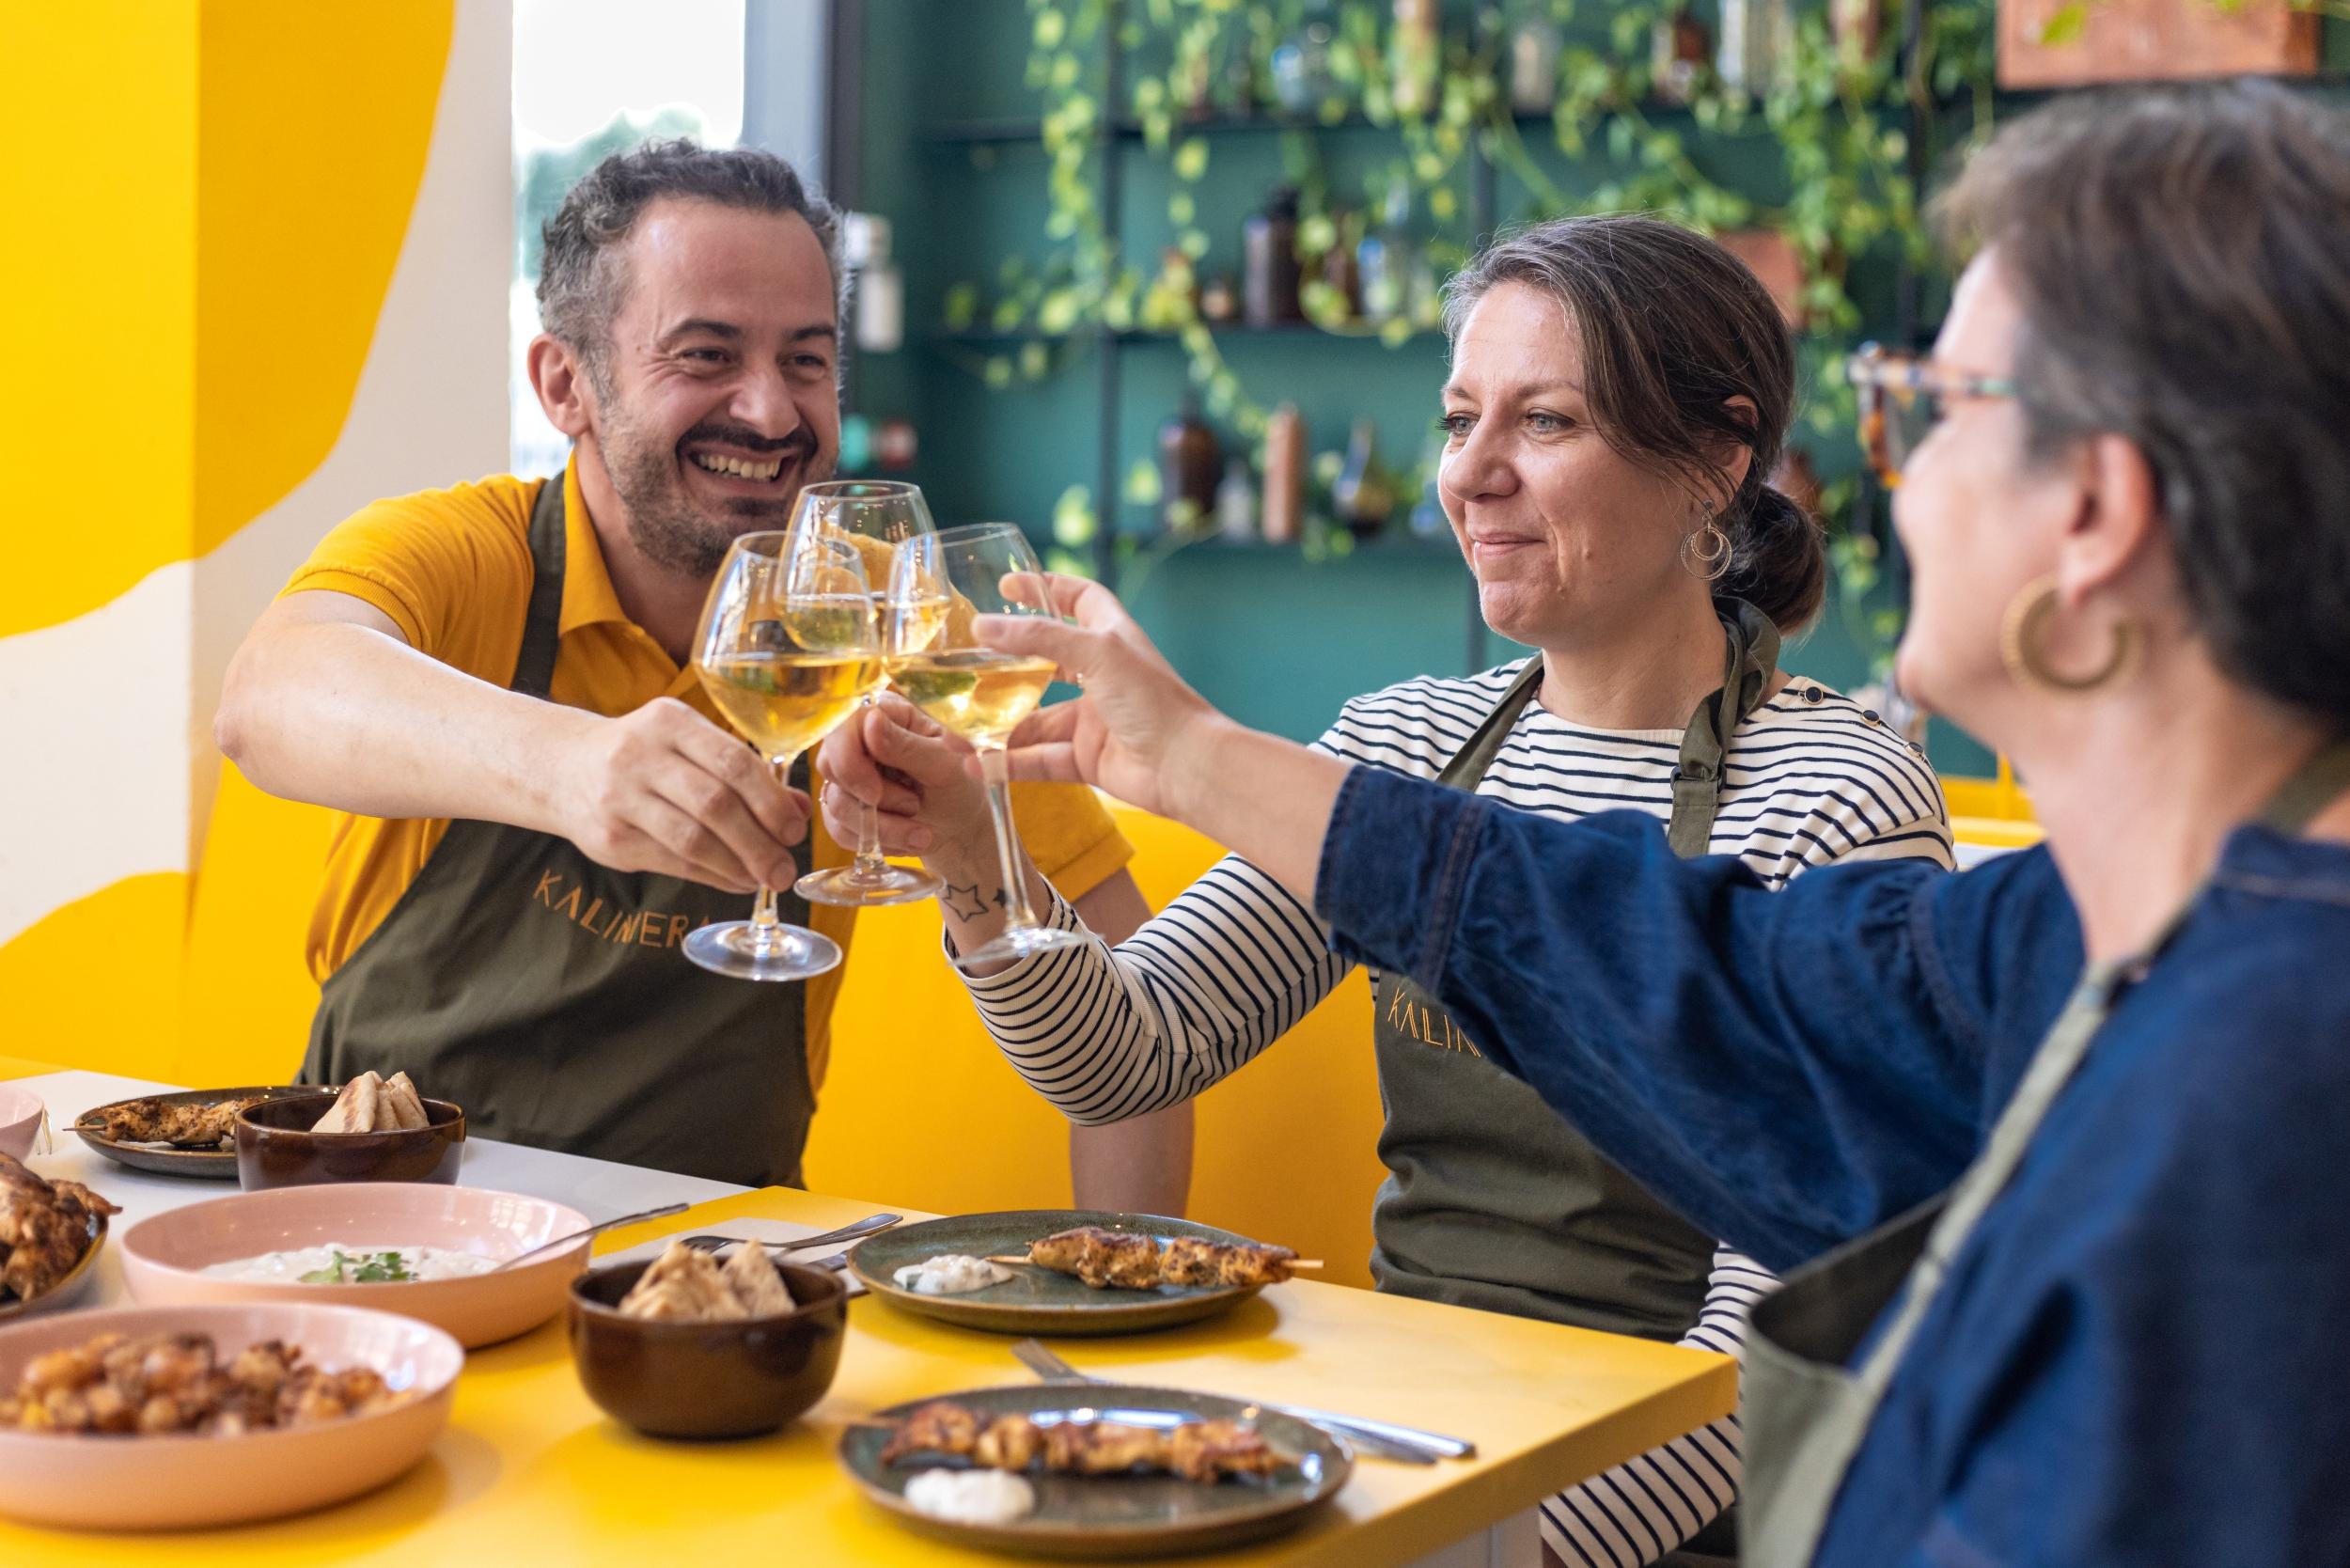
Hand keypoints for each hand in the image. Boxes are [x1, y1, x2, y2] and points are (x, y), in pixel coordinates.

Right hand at [554, 698, 809, 891]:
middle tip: (785, 868)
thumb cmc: (644, 755)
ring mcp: (620, 797)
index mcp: (670, 721)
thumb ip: (743, 771)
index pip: (733, 762)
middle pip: (715, 803)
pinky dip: (712, 876)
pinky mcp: (609, 838)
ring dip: (737, 865)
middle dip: (759, 841)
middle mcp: (640, 755)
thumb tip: (799, 809)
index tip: (795, 828)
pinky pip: (672, 862)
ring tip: (764, 878)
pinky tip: (735, 880)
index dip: (771, 801)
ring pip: (692, 839)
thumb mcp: (689, 745)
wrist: (560, 767)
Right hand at [815, 694, 994, 866]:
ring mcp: (850, 774)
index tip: (875, 793)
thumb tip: (870, 722)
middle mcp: (861, 740)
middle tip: (912, 807)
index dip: (849, 760)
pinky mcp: (845, 806)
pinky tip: (906, 838)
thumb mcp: (946, 766)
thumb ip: (908, 746)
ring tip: (921, 829)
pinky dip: (876, 840)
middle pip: (831, 764)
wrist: (962, 831)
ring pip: (836, 803)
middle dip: (870, 800)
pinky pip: (839, 828)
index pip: (843, 724)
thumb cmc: (960, 788)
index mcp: (888, 714)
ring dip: (883, 826)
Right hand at [973, 574, 1227, 819]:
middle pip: (1047, 662)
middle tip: (965, 664)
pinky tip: (976, 764)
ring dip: (997, 724)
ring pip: (1035, 718)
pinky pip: (1040, 758)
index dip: (1047, 588)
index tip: (1008, 587)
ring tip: (953, 731)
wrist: (1187, 766)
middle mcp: (1101, 676)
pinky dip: (1009, 762)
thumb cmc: (1153, 700)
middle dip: (1007, 665)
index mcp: (1111, 638)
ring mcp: (1094, 719)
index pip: (1080, 600)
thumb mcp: (1096, 652)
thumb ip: (1039, 638)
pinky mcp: (1087, 758)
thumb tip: (984, 626)